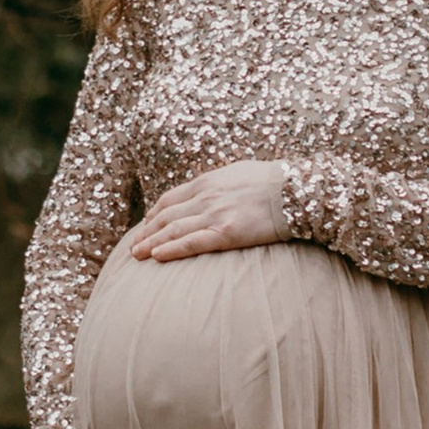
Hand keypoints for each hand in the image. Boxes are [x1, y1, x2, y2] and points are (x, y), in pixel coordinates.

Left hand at [129, 161, 291, 262]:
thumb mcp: (239, 172)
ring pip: (173, 230)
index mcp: (208, 181)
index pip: (170, 199)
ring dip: (151, 243)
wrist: (295, 190)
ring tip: (137, 255)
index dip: (154, 214)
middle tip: (133, 246)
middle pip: (166, 216)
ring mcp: (215, 214)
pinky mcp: (226, 233)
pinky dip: (171, 249)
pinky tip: (157, 256)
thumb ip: (219, 183)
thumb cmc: (272, 181)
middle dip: (146, 232)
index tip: (146, 225)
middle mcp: (206, 197)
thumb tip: (209, 189)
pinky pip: (192, 243)